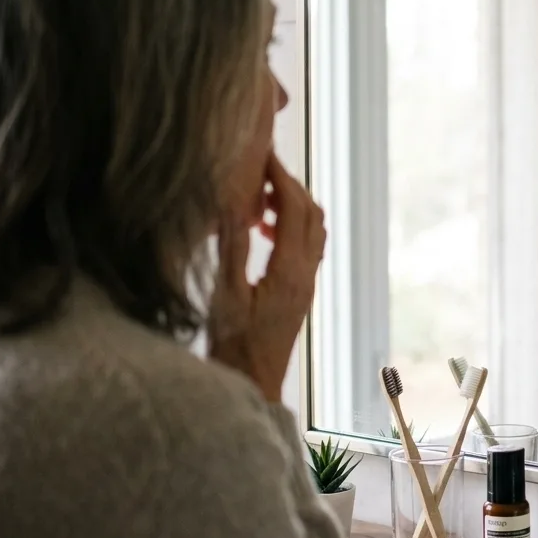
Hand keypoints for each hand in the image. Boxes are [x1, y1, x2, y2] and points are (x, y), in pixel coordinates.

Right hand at [208, 153, 326, 401]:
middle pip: (310, 213)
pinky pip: (305, 245)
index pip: (293, 209)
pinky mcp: (300, 290)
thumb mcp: (224, 295)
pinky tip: (260, 229)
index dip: (280, 177)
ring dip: (292, 204)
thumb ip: (231, 249)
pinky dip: (290, 225)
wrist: (252, 383)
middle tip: (261, 165)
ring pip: (312, 228)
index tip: (262, 154)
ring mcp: (306, 281)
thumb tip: (232, 205)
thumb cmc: (233, 345)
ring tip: (258, 194)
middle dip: (289, 184)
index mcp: (288, 270)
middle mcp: (305, 272)